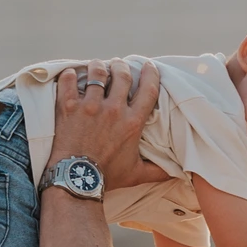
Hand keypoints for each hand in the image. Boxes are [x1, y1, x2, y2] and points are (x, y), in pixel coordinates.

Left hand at [50, 60, 160, 188]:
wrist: (77, 181)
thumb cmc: (107, 176)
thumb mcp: (137, 174)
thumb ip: (157, 171)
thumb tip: (176, 173)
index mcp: (133, 121)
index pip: (148, 89)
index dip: (151, 73)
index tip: (148, 65)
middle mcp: (114, 109)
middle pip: (122, 74)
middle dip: (122, 65)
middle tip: (119, 65)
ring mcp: (90, 106)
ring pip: (97, 72)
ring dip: (98, 66)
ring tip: (97, 66)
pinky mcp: (69, 107)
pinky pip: (69, 81)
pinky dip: (70, 75)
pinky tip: (71, 75)